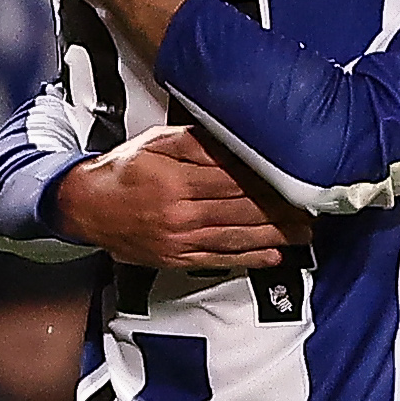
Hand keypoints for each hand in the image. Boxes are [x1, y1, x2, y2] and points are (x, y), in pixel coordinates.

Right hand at [62, 123, 310, 267]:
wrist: (87, 207)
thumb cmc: (123, 170)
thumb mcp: (156, 143)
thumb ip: (196, 143)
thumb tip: (234, 141)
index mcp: (177, 180)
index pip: (234, 179)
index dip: (267, 181)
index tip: (294, 178)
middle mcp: (182, 213)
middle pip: (242, 210)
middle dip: (281, 210)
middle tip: (312, 209)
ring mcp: (181, 239)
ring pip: (237, 237)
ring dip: (275, 236)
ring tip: (304, 233)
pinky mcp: (179, 258)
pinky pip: (221, 259)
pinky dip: (249, 258)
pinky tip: (273, 257)